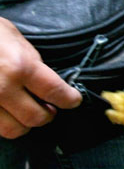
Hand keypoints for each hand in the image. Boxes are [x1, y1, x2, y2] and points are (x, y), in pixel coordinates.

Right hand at [0, 17, 81, 138]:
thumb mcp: (13, 38)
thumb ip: (32, 61)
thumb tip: (48, 82)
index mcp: (19, 66)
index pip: (57, 93)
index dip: (70, 99)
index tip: (73, 100)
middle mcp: (1, 88)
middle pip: (37, 118)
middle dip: (47, 114)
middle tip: (48, 107)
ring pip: (14, 130)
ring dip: (24, 124)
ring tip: (24, 112)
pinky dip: (2, 123)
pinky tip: (3, 111)